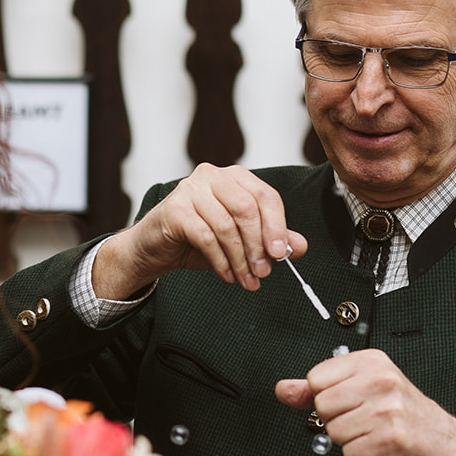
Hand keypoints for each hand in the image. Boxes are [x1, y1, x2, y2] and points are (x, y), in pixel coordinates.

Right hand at [92, 164, 305, 299]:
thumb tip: (299, 246)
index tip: (281, 254)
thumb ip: (270, 240)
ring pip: (227, 225)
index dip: (277, 225)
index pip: (265, 196)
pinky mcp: (175, 209)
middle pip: (247, 209)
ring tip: (245, 279)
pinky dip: (220, 260)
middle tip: (263, 273)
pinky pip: (206, 237)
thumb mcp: (241, 241)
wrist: (156, 248)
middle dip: (258, 246)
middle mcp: (212, 176)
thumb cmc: (198, 240)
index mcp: (234, 177)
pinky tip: (226, 274)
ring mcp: (190, 189)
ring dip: (239, 259)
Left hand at [276, 348, 455, 455]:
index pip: (316, 378)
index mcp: (371, 362)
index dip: (326, 396)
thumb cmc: (402, 413)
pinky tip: (378, 445)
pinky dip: (360, 455)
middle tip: (362, 418)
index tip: (348, 399)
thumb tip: (284, 389)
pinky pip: (349, 452)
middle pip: (322, 405)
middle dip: (336, 419)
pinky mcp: (390, 439)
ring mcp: (387, 410)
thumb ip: (317, 388)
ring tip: (371, 431)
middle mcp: (380, 381)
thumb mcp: (360, 388)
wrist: (441, 443)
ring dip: (349, 439)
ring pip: (334, 431)